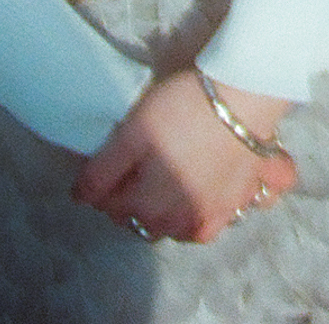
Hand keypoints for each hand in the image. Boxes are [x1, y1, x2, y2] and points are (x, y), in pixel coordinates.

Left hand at [73, 70, 298, 242]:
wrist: (242, 97)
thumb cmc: (180, 111)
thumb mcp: (130, 134)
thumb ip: (102, 172)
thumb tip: (81, 198)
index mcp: (152, 209)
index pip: (115, 210)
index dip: (105, 190)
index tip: (107, 169)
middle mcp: (185, 223)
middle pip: (151, 225)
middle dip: (138, 207)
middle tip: (137, 175)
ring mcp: (220, 216)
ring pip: (188, 231)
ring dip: (175, 218)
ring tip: (173, 188)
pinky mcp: (247, 199)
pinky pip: (229, 218)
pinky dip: (219, 211)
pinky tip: (216, 191)